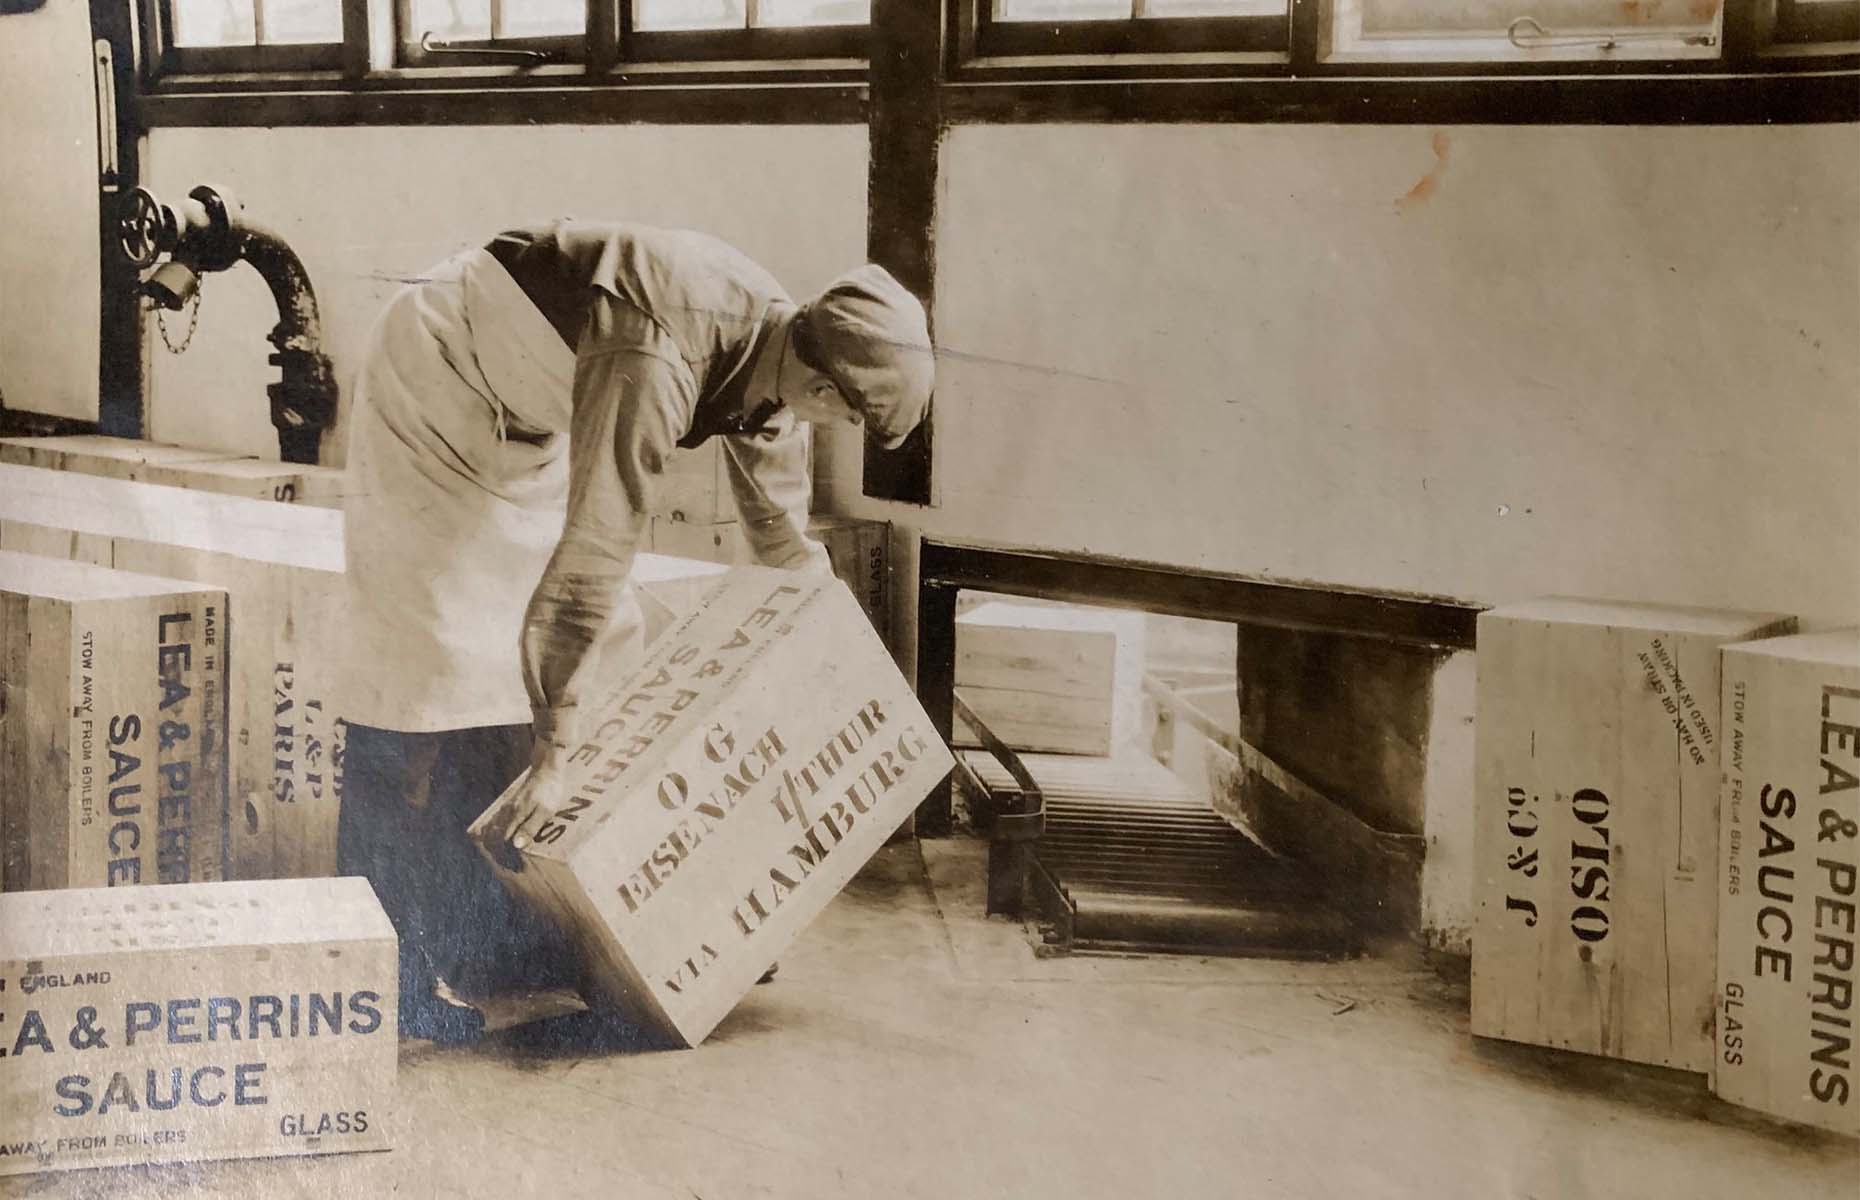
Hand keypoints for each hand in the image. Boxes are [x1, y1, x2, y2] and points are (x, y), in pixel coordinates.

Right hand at [476, 738, 571, 872]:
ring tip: (501, 855)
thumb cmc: (550, 790)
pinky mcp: (513, 803)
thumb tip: (516, 845)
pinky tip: (500, 836)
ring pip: (496, 828)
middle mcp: (508, 812)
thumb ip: (530, 827)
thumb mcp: (545, 810)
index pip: (504, 841)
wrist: (548, 767)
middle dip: (499, 852)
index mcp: (515, 816)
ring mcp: (509, 806)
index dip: (506, 855)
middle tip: (505, 865)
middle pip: (497, 836)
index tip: (510, 867)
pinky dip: (498, 831)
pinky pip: (500, 820)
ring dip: (496, 842)